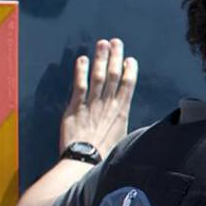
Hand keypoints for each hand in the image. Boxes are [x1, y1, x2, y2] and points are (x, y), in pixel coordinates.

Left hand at [60, 38, 137, 157]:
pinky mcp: (75, 108)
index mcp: (121, 113)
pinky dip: (81, 71)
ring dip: (101, 58)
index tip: (130, 59)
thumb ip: (121, 126)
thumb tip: (125, 123)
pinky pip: (80, 85)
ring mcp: (92, 105)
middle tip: (116, 42)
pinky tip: (83, 59)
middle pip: (114, 76)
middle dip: (115, 57)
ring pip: (98, 77)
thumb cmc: (105, 156)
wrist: (87, 162)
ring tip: (102, 43)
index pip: (128, 86)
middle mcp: (108, 105)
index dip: (129, 70)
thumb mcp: (122, 140)